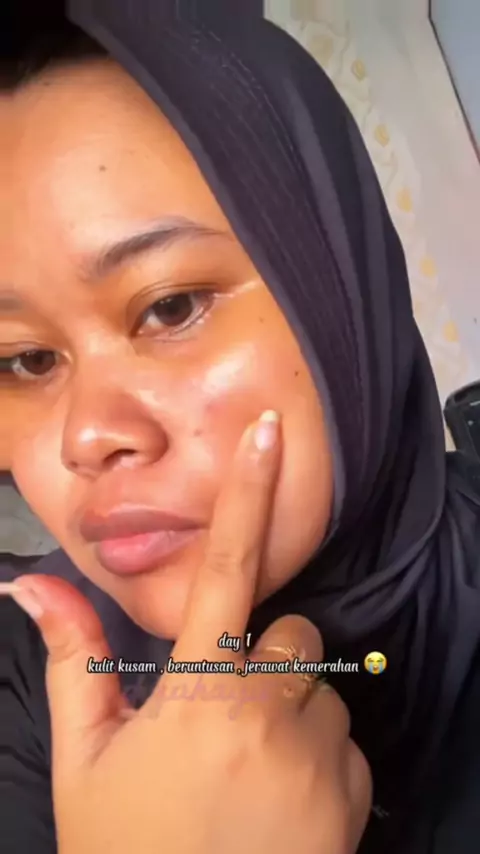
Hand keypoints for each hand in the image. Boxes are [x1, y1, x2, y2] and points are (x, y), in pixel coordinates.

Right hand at [8, 412, 371, 853]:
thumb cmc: (128, 850)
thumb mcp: (88, 760)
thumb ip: (75, 659)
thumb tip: (32, 585)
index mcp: (200, 691)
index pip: (225, 567)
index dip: (246, 491)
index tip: (269, 430)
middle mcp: (271, 711)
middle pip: (290, 636)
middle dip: (262, 658)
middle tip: (220, 716)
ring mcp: (322, 754)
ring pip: (319, 687)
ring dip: (289, 708)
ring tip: (246, 768)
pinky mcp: (355, 791)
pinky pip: (344, 737)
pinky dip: (317, 753)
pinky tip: (279, 802)